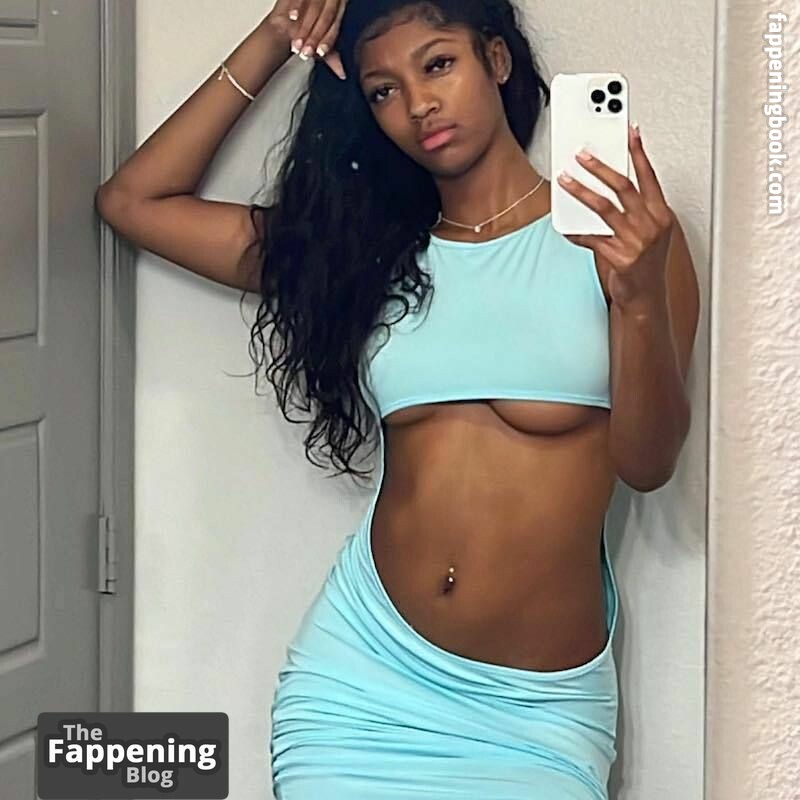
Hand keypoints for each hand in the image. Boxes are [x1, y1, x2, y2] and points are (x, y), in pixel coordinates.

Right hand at [265, 0, 348, 79]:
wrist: (294, 11)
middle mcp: (332, 1)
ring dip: (304, 27)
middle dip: (314, 37)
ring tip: (296, 41)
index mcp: (340, 12)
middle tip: (304, 51)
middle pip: (326, 18)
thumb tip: (342, 74)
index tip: (319, 53)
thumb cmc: (310, 25)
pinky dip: (296, 7)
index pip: (335, 28)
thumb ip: (331, 55)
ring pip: (314, 8)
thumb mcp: (322, 39)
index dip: (327, 41)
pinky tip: (292, 17)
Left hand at [557, 124, 674, 310]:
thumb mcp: (649, 233)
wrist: (646, 298)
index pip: (649, 177)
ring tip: (565, 181)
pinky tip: (565, 228)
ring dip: (581, 191)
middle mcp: (651, 225)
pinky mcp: (620, 258)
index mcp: (661, 215)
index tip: (629, 133)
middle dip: (600, 167)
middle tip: (581, 155)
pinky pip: (591, 239)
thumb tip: (608, 186)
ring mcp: (636, 242)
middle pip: (623, 187)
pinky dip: (576, 233)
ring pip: (603, 208)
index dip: (639, 154)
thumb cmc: (645, 264)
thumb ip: (635, 210)